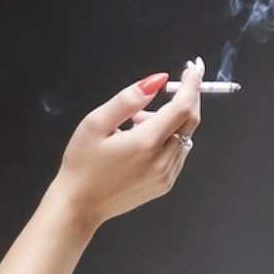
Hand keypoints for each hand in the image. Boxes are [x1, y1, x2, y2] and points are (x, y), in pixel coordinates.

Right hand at [49, 57, 203, 228]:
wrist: (80, 205)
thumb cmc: (82, 164)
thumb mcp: (96, 123)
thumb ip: (128, 100)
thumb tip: (157, 81)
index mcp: (146, 143)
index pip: (182, 107)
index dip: (191, 84)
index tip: (193, 67)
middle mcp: (162, 161)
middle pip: (191, 121)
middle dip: (186, 98)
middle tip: (170, 86)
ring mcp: (166, 175)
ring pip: (184, 137)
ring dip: (170, 120)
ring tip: (135, 122)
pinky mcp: (165, 184)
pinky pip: (177, 153)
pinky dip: (167, 138)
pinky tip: (140, 139)